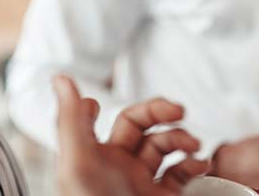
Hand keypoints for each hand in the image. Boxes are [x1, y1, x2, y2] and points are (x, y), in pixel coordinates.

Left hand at [53, 75, 210, 195]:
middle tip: (179, 110)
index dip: (92, 107)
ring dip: (180, 137)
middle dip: (159, 112)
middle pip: (136, 124)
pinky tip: (198, 164)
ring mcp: (140, 183)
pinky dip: (193, 164)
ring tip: (193, 145)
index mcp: (89, 156)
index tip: (96, 104)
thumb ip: (70, 120)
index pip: (88, 120)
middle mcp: (114, 167)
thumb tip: (59, 76)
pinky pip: (181, 174)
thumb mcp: (78, 163)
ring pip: (162, 145)